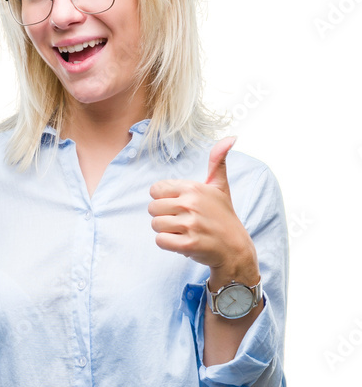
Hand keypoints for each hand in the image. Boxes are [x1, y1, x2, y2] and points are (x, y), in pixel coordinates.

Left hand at [147, 136, 258, 282]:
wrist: (234, 248)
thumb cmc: (223, 216)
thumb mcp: (220, 186)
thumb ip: (218, 161)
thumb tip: (231, 138)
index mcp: (194, 188)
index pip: (156, 190)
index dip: (164, 199)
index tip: (179, 206)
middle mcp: (191, 203)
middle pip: (153, 208)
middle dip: (164, 216)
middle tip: (182, 221)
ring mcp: (190, 224)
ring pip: (155, 225)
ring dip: (166, 231)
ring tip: (183, 231)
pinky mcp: (188, 243)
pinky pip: (160, 241)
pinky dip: (168, 243)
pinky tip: (183, 241)